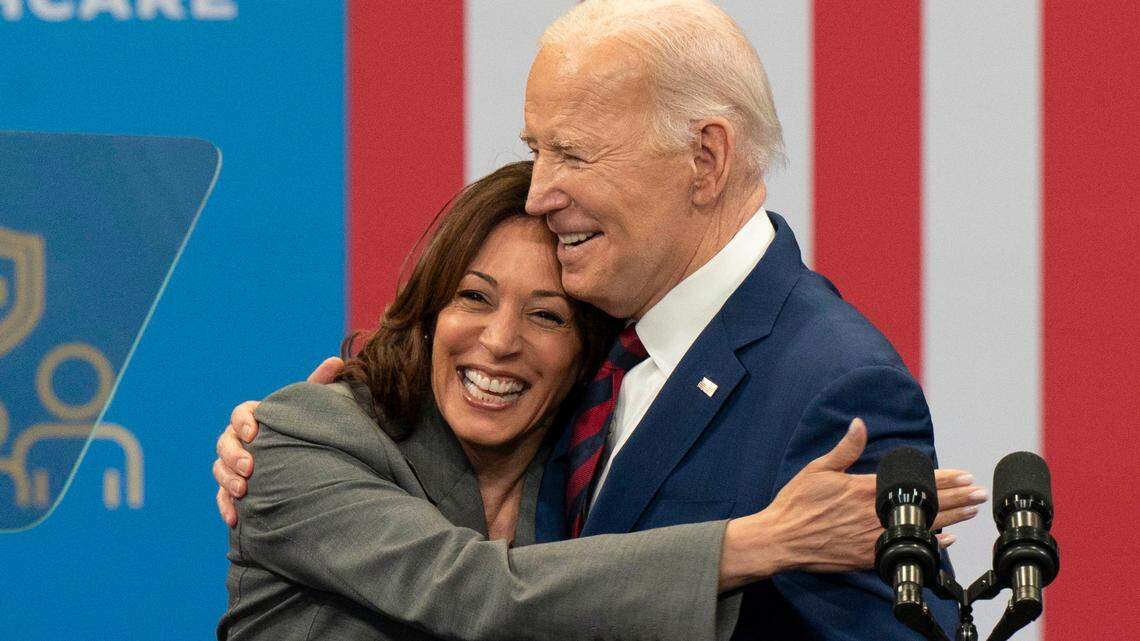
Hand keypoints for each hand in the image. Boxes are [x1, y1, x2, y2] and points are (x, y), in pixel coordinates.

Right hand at [213, 357, 344, 525]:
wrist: (306, 462)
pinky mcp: (234, 489)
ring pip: (219, 469)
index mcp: (256, 417)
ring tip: (244, 491)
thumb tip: (336, 361)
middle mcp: (240, 440)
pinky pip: (222, 497)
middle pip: (225, 442)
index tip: (254, 432)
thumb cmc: (306, 430)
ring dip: (227, 479)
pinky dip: (225, 506)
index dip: (243, 421)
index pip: (241, 413)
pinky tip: (235, 518)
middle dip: (233, 454)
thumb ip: (320, 385)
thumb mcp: (314, 408)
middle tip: (250, 467)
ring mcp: (234, 465)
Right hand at [719, 419, 985, 588]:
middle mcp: (873, 515)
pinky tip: (945, 540)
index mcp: (863, 490)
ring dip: (950, 518)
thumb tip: (859, 423)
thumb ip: (844, 448)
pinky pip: (905, 549)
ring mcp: (873, 538)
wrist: (780, 539)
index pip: (913, 482)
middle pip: (925, 505)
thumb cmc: (796, 503)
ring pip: (921, 527)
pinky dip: (928, 544)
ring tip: (970, 511)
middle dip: (956, 498)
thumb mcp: (818, 469)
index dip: (942, 478)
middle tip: (979, 493)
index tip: (964, 475)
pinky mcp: (867, 557)